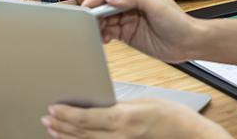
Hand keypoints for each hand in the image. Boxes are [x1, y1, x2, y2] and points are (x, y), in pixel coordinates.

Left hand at [42, 98, 229, 138]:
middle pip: (82, 132)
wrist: (191, 138)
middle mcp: (120, 137)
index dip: (66, 114)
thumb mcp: (145, 102)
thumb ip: (120, 104)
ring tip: (53, 129)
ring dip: (67, 136)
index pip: (87, 118)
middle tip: (45, 118)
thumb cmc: (174, 118)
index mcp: (125, 119)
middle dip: (61, 125)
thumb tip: (101, 103)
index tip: (52, 108)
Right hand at [81, 0, 201, 62]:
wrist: (187, 43)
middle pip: (105, 3)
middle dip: (96, 11)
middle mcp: (132, 1)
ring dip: (98, 24)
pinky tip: (104, 39)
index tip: (90, 5)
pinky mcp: (127, 33)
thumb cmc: (178, 21)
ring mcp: (128, 17)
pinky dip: (103, 34)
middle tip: (88, 20)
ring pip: (105, 18)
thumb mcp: (157, 5)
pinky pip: (109, 31)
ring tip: (96, 32)